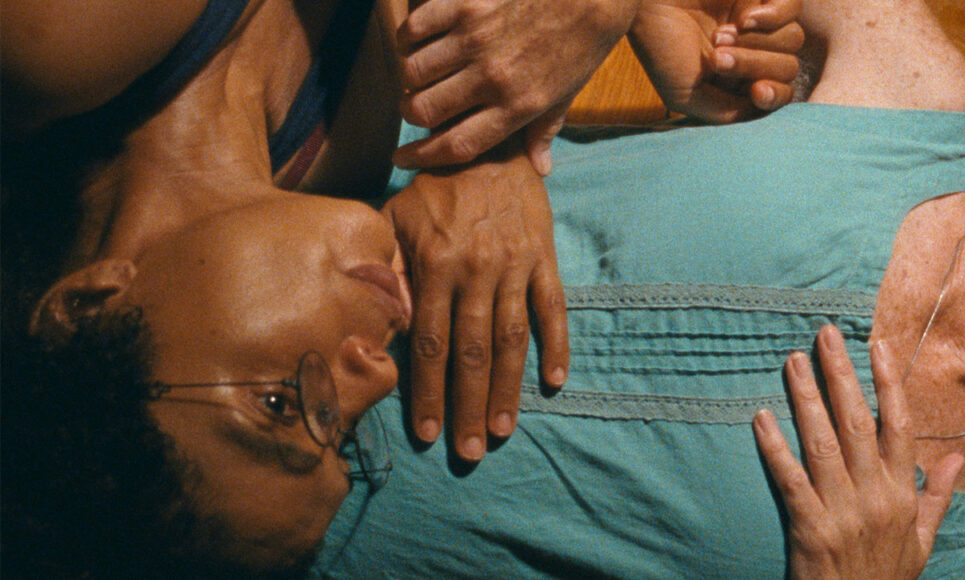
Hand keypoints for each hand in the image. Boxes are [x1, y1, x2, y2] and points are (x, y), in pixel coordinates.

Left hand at [383, 142, 568, 461]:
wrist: (488, 141)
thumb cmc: (433, 186)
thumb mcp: (394, 218)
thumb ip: (384, 269)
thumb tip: (374, 321)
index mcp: (436, 264)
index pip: (429, 342)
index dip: (428, 391)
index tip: (427, 433)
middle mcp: (477, 270)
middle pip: (472, 352)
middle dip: (469, 405)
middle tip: (469, 451)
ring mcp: (515, 266)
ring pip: (512, 339)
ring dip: (508, 389)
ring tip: (503, 431)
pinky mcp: (544, 258)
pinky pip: (554, 309)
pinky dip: (557, 346)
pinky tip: (555, 382)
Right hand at [390, 0, 640, 174]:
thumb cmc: (579, 45)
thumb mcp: (566, 95)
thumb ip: (544, 131)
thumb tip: (540, 169)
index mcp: (517, 106)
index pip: (456, 144)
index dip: (421, 156)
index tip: (402, 158)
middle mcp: (492, 77)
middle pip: (422, 110)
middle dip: (411, 115)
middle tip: (415, 109)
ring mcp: (475, 39)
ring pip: (412, 71)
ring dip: (411, 79)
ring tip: (421, 76)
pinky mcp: (466, 4)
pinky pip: (415, 28)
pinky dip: (409, 40)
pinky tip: (420, 43)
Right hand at [629, 0, 803, 122]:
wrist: (643, 2)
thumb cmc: (658, 44)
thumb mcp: (685, 94)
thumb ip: (725, 111)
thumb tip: (763, 110)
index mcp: (737, 79)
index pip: (778, 93)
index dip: (774, 95)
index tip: (755, 91)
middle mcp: (751, 50)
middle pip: (787, 68)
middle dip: (754, 66)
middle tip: (717, 58)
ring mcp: (759, 21)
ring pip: (792, 41)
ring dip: (756, 43)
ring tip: (719, 36)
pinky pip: (793, 8)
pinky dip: (772, 16)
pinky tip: (742, 18)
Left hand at [753, 325, 963, 579]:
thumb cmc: (887, 577)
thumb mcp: (923, 540)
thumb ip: (937, 495)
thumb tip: (955, 455)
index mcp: (901, 494)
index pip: (897, 426)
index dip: (888, 383)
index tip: (876, 346)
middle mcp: (874, 497)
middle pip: (856, 423)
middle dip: (840, 375)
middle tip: (823, 335)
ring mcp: (841, 512)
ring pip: (822, 444)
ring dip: (806, 400)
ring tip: (793, 362)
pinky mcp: (809, 530)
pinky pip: (790, 481)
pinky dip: (775, 448)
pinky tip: (761, 418)